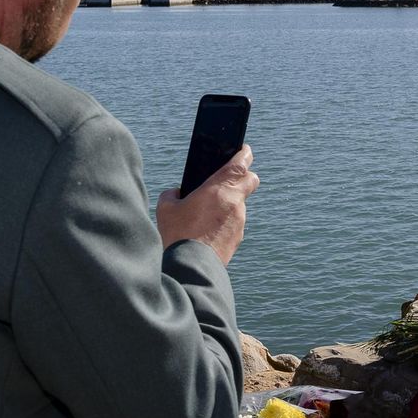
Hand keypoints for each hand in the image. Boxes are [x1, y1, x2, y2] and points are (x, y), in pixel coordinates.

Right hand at [157, 145, 260, 265]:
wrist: (191, 266)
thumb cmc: (179, 234)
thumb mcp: (166, 208)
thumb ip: (172, 194)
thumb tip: (177, 194)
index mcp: (219, 189)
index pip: (241, 163)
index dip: (244, 154)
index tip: (244, 150)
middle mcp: (234, 203)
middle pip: (251, 180)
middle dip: (244, 175)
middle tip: (229, 178)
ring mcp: (239, 221)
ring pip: (241, 203)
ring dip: (231, 202)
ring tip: (209, 210)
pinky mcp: (239, 237)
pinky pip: (236, 221)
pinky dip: (227, 220)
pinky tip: (210, 228)